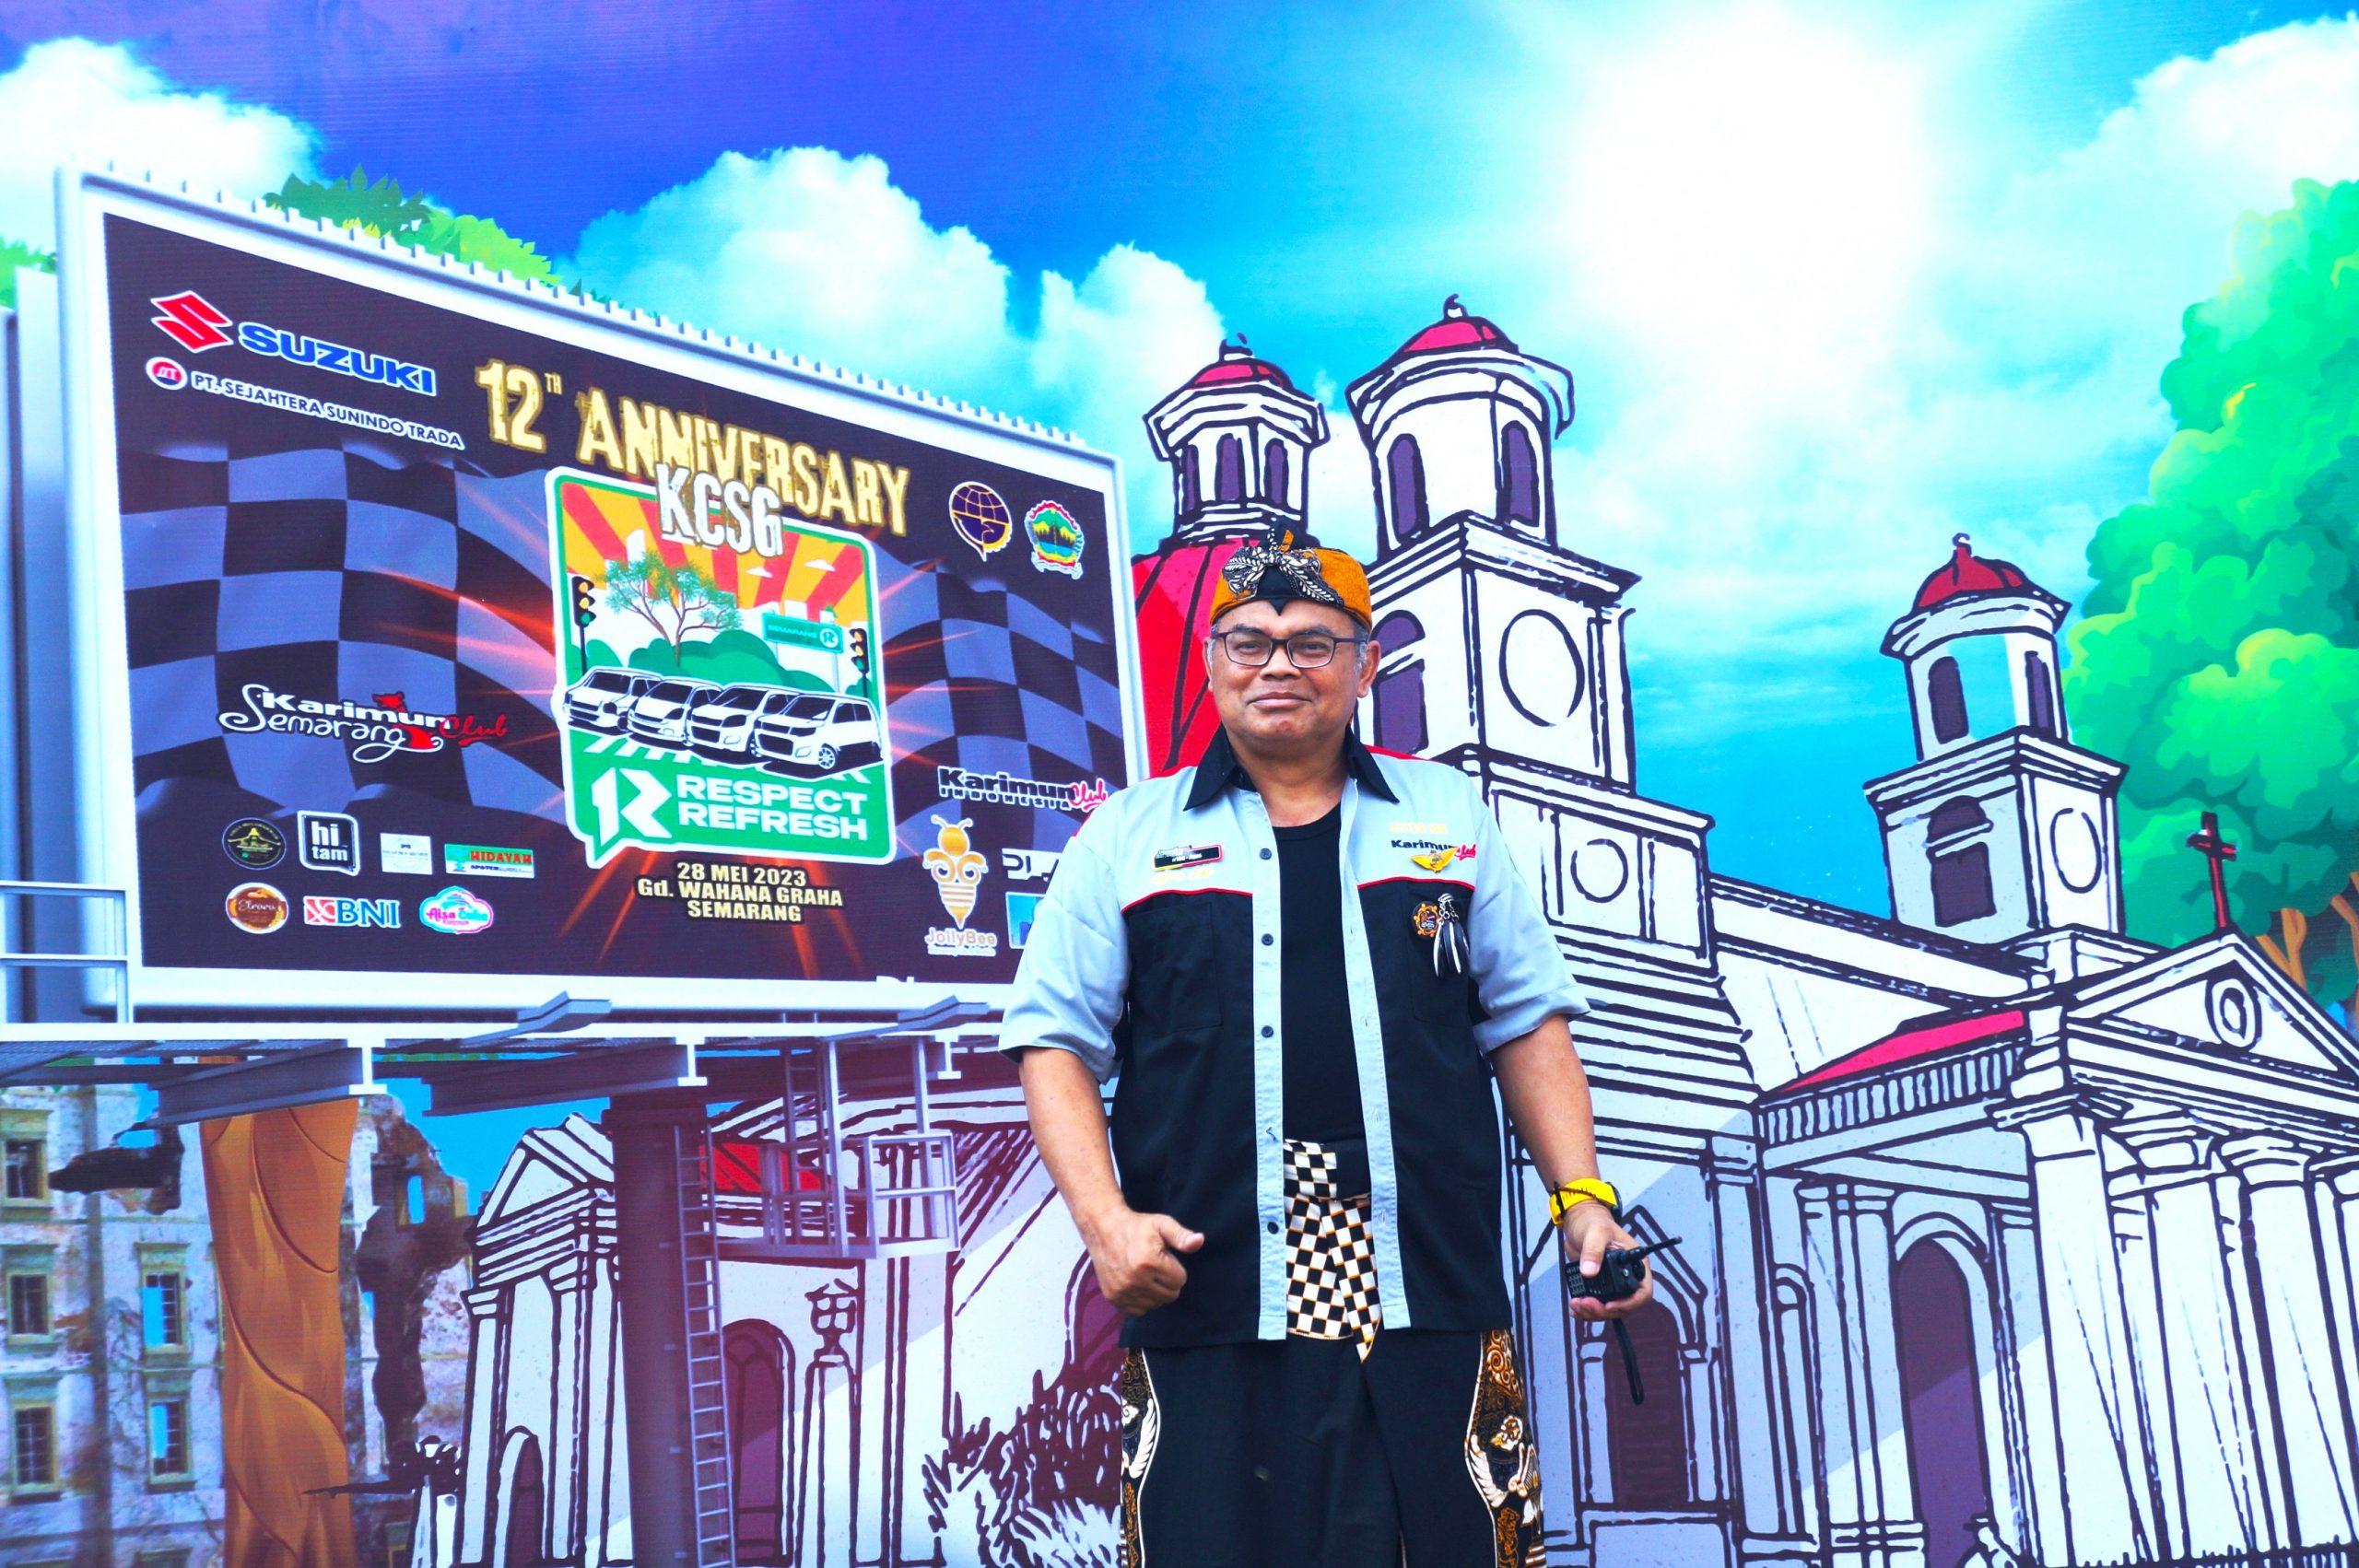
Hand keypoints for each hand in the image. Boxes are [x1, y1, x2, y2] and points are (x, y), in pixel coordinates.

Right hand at [1082, 1206, 1203, 1315]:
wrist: (1103, 1228)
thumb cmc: (1137, 1227)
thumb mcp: (1162, 1224)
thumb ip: (1181, 1236)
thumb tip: (1200, 1241)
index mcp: (1149, 1262)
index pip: (1180, 1281)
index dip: (1175, 1268)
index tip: (1163, 1257)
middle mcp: (1135, 1280)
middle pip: (1170, 1295)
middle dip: (1167, 1281)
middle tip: (1154, 1265)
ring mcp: (1122, 1291)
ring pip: (1156, 1304)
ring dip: (1155, 1291)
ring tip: (1145, 1273)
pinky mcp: (1113, 1297)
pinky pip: (1138, 1311)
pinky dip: (1141, 1301)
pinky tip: (1136, 1284)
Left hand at [1559, 1201, 1652, 1321]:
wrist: (1579, 1223)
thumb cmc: (1593, 1222)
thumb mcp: (1595, 1232)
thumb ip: (1593, 1250)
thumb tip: (1588, 1272)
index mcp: (1636, 1263)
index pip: (1643, 1291)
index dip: (1630, 1303)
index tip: (1609, 1306)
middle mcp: (1628, 1276)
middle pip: (1625, 1305)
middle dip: (1605, 1310)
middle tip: (1585, 1305)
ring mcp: (1614, 1283)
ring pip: (1610, 1309)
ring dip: (1594, 1313)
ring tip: (1576, 1306)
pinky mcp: (1600, 1286)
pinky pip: (1598, 1305)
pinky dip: (1587, 1311)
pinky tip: (1575, 1311)